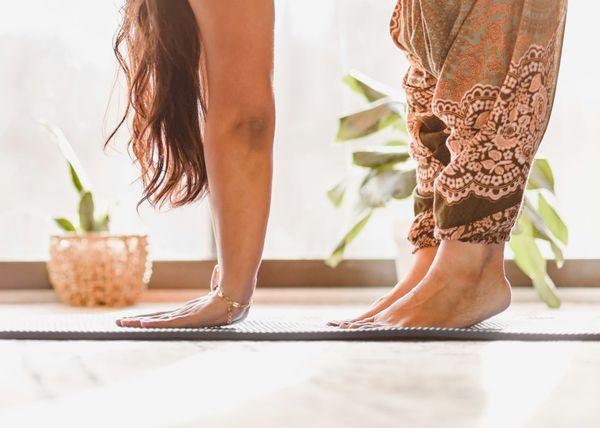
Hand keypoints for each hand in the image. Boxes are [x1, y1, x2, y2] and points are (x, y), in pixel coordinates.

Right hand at [116, 265, 249, 327]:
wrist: (238, 295)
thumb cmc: (232, 294)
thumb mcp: (219, 287)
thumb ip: (216, 281)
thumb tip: (217, 270)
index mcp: (190, 311)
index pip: (166, 315)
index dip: (153, 318)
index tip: (140, 320)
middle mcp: (184, 316)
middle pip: (156, 320)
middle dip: (138, 322)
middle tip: (120, 324)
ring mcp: (186, 319)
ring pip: (157, 322)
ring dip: (139, 323)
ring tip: (121, 325)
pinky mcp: (189, 319)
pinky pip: (167, 322)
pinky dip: (153, 324)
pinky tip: (140, 325)